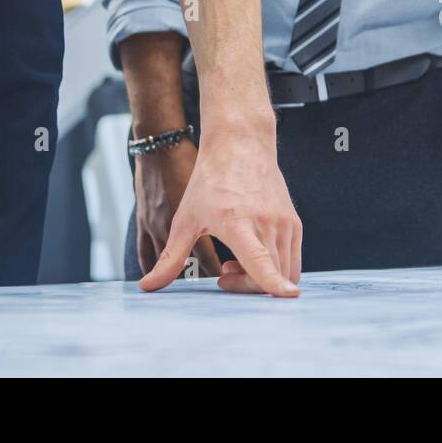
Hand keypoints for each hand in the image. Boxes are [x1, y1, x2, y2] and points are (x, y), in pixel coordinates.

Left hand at [140, 123, 301, 296]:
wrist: (241, 144)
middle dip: (247, 287)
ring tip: (235, 263)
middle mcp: (266, 222)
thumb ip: (170, 257)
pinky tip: (252, 254)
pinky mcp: (294, 222)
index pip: (261, 260)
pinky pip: (292, 259)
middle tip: (224, 274)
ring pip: (284, 270)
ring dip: (261, 278)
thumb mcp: (185, 219)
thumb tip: (147, 286)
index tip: (288, 298)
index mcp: (237, 222)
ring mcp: (284, 222)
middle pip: (270, 274)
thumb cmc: (210, 181)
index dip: (273, 283)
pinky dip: (275, 268)